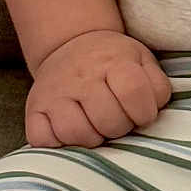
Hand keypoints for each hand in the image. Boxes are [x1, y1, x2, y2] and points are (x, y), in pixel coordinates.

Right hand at [25, 30, 171, 147]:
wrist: (71, 44)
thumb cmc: (114, 61)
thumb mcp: (142, 61)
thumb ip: (156, 87)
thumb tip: (151, 117)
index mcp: (113, 61)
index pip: (133, 93)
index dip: (144, 113)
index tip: (142, 115)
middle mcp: (81, 76)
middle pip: (108, 120)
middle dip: (119, 129)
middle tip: (117, 121)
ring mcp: (54, 93)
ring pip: (75, 133)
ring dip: (92, 140)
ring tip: (96, 129)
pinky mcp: (34, 108)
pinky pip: (42, 140)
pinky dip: (58, 145)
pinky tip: (70, 134)